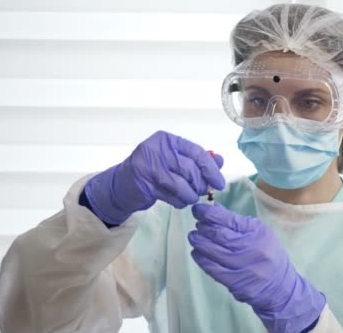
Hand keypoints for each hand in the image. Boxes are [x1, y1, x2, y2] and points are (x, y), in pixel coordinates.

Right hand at [84, 131, 224, 224]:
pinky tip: (179, 201)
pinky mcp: (144, 184)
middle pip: (190, 169)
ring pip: (181, 184)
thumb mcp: (175, 160)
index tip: (219, 182)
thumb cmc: (153, 170)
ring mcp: (148, 167)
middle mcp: (157, 150)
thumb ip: (197, 159)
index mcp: (167, 140)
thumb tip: (220, 161)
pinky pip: (171, 196)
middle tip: (203, 192)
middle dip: (201, 184)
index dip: (211, 169)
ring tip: (190, 197)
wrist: (122, 184)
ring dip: (191, 195)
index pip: (196, 152)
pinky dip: (180, 201)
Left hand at [188, 203, 324, 332]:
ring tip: (194, 237)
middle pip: (219, 236)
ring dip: (199, 242)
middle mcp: (252, 250)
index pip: (229, 220)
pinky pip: (213, 269)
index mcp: (258, 234)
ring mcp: (244, 268)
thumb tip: (214, 209)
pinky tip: (197, 253)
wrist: (280, 285)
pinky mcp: (236, 283)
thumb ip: (237, 222)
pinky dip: (201, 259)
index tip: (198, 209)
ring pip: (213, 252)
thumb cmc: (269, 254)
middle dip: (203, 227)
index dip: (210, 214)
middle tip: (197, 224)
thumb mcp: (260, 232)